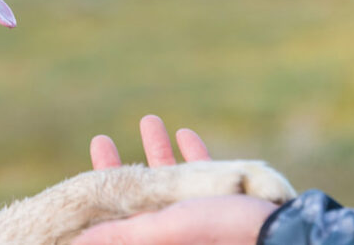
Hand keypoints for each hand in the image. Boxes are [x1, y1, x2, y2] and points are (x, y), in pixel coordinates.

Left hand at [74, 115, 279, 244]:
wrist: (278, 237)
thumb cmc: (219, 232)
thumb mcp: (160, 229)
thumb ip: (119, 233)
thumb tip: (75, 240)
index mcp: (157, 235)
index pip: (117, 210)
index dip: (101, 181)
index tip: (94, 150)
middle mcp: (175, 224)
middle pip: (138, 193)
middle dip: (121, 165)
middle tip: (101, 139)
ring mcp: (201, 212)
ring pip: (172, 179)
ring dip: (158, 151)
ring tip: (148, 120)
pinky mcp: (227, 200)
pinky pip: (207, 174)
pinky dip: (195, 155)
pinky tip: (185, 133)